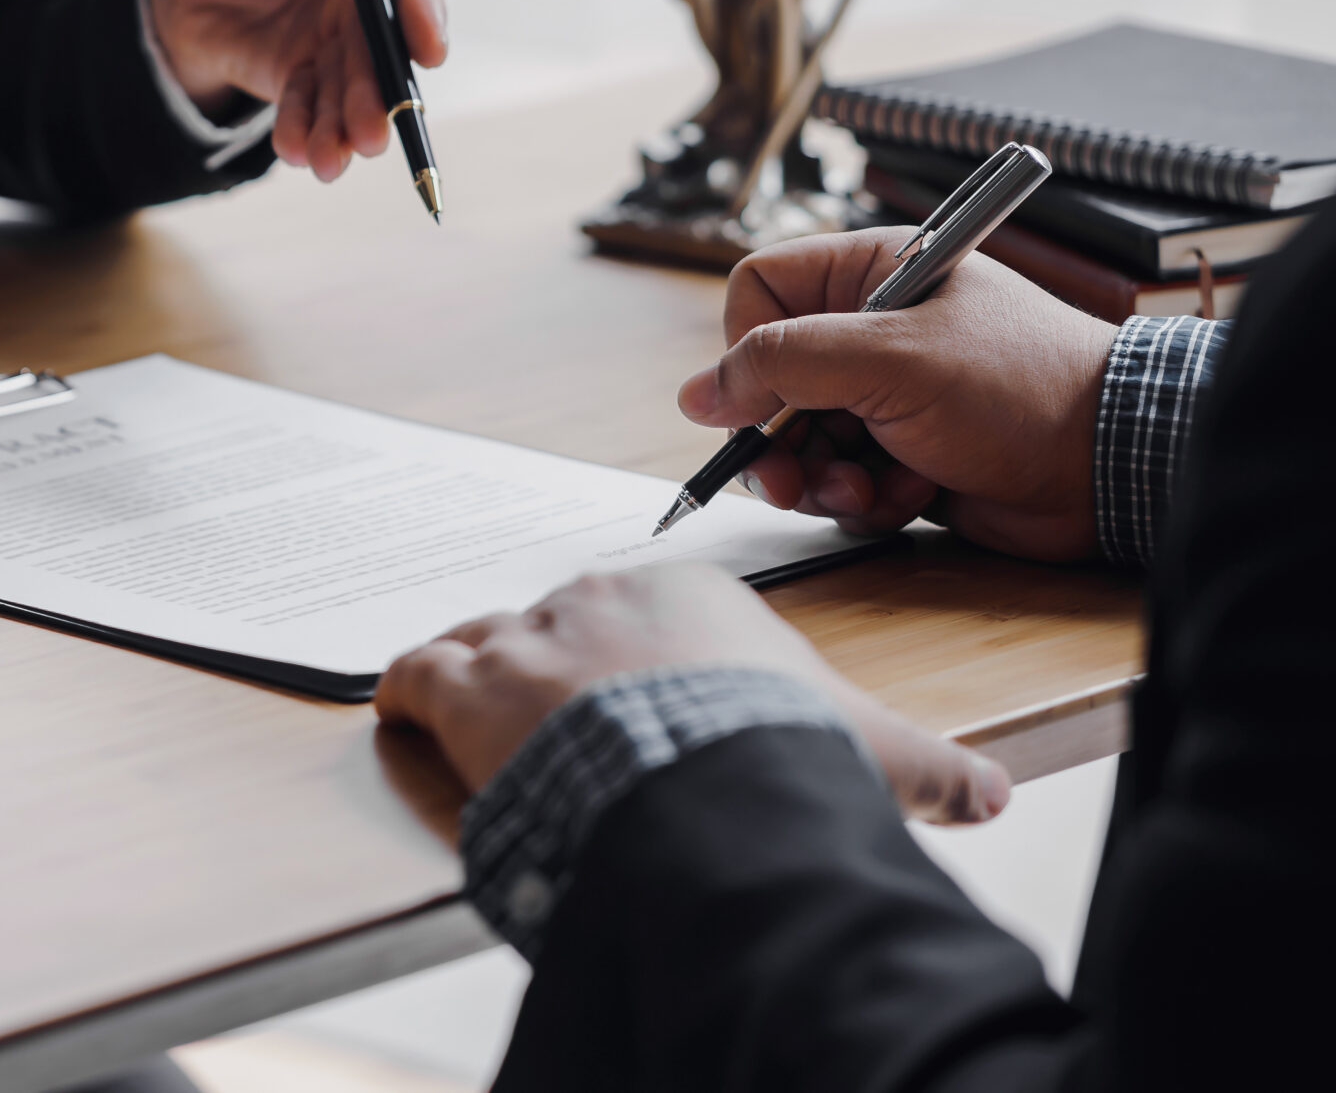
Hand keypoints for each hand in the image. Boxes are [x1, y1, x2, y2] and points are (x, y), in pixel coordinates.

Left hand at [143, 0, 446, 183]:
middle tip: (373, 129)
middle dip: (383, 82)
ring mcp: (353, 19)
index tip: (427, 46)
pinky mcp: (321, 62)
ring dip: (348, 120)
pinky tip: (299, 150)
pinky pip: (320, 99)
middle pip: (395, 25)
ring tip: (329, 159)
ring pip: (362, 74)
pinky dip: (310, 127)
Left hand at [374, 564, 1010, 823]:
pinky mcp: (468, 683)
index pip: (650, 613)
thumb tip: (997, 795)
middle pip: (563, 622)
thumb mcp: (877, 753)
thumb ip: (935, 768)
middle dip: (559, 665)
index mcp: (692, 598)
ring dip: (475, 672)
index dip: (639, 656)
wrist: (702, 780)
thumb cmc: (783, 754)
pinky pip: (413, 672)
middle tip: (559, 712)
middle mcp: (599, 598)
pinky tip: (397, 707)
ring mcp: (527, 636)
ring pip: (481, 637)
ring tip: (472, 704)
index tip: (641, 690)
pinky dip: (400, 690)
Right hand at [680, 229, 1116, 561]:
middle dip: (777, 437)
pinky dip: (864, 499)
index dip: (746, 347)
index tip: (759, 398)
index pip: (759, 293)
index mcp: (870, 275)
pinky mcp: (905, 455)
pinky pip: (843, 481)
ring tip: (865, 490)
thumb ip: (782, 365)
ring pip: (799, 441)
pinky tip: (909, 496)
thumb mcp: (887, 359)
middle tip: (790, 479)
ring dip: (821, 477)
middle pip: (769, 381)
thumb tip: (696, 395)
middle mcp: (873, 332)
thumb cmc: (1017, 386)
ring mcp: (888, 397)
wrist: (1110, 463)